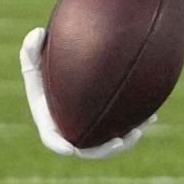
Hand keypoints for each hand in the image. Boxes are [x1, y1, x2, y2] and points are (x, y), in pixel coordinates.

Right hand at [18, 27, 151, 159]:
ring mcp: (90, 128)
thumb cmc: (50, 63)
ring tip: (140, 130)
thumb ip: (32, 47)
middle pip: (86, 148)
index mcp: (50, 119)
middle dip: (103, 150)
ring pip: (109, 142)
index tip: (70, 149)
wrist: (72, 68)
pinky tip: (151, 118)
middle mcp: (70, 129)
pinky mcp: (107, 123)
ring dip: (125, 141)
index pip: (51, 138)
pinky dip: (135, 127)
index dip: (59, 145)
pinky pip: (121, 130)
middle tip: (118, 141)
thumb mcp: (36, 56)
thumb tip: (38, 32)